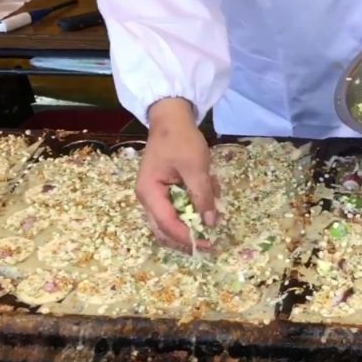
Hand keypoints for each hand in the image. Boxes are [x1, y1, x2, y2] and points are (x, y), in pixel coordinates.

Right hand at [137, 98, 217, 251]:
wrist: (171, 118)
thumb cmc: (180, 140)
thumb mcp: (196, 167)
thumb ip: (202, 196)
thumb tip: (210, 223)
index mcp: (149, 192)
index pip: (166, 224)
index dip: (187, 236)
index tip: (208, 243)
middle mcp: (147, 198)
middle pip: (165, 229)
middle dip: (188, 236)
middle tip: (211, 242)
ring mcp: (154, 196)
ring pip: (172, 221)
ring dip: (193, 218)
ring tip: (214, 204)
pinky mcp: (164, 191)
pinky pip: (177, 207)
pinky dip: (193, 205)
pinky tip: (209, 190)